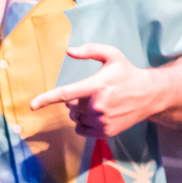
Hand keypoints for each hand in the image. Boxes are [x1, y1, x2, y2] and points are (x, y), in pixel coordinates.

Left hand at [28, 43, 164, 139]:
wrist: (149, 95)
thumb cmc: (127, 73)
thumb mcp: (112, 55)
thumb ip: (90, 50)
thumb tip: (68, 50)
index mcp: (97, 86)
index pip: (66, 94)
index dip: (47, 99)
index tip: (32, 105)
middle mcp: (98, 106)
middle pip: (70, 106)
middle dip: (75, 100)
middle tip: (91, 92)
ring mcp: (102, 121)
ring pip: (75, 118)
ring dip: (80, 111)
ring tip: (98, 103)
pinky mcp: (105, 132)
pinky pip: (81, 130)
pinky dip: (84, 123)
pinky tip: (98, 114)